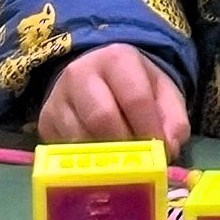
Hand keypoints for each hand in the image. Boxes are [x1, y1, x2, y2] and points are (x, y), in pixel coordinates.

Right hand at [36, 44, 190, 152]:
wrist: (94, 73)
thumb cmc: (133, 86)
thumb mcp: (162, 92)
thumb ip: (174, 119)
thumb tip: (169, 148)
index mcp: (116, 58)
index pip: (135, 98)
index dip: (150, 130)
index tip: (161, 152)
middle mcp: (80, 72)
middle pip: (102, 118)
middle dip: (125, 146)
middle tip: (139, 161)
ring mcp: (58, 96)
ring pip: (80, 138)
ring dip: (104, 157)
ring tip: (121, 161)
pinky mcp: (45, 119)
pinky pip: (64, 149)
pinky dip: (84, 160)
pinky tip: (98, 158)